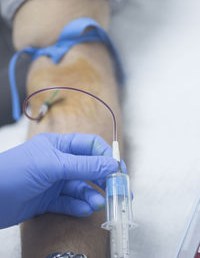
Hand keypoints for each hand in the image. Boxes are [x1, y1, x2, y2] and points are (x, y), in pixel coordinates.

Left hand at [0, 133, 118, 228]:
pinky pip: (68, 202)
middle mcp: (59, 162)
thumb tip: (112, 164)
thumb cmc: (17, 171)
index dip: (105, 155)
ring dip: (91, 195)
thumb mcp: (54, 165)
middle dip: (103, 179)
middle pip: (88, 168)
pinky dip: (78, 206)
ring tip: (99, 204)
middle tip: (118, 191)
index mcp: (60, 146)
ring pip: (80, 187)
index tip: (118, 168)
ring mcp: (53, 181)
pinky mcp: (48, 200)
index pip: (89, 145)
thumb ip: (84, 166)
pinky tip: (85, 210)